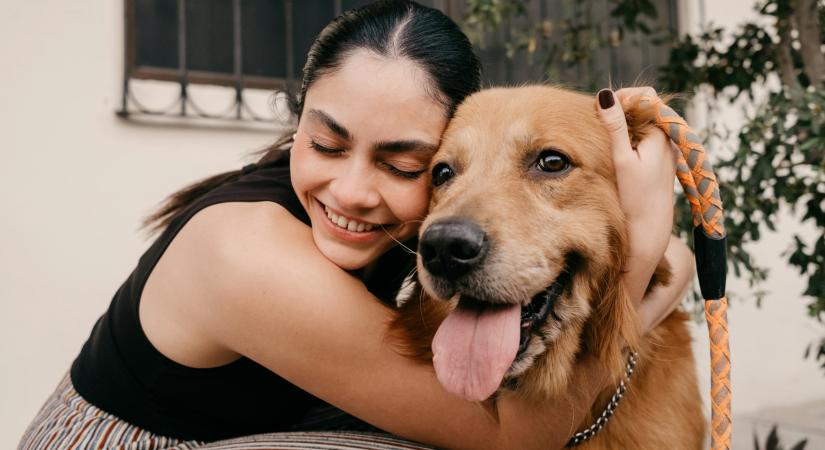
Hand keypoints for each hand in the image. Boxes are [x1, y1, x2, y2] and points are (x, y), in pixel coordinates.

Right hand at [595, 87, 677, 310]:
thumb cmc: (634, 198)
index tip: (603, 109)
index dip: (624, 97)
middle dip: (622, 110)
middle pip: (645, 109)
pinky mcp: (659, 164)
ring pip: (644, 125)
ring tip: (604, 137)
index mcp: (662, 134)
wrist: (648, 232)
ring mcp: (665, 152)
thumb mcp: (621, 159)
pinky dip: (629, 139)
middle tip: (599, 122)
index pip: (646, 97)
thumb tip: (605, 95)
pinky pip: (644, 139)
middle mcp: (668, 140)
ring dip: (624, 125)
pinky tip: (614, 152)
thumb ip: (614, 126)